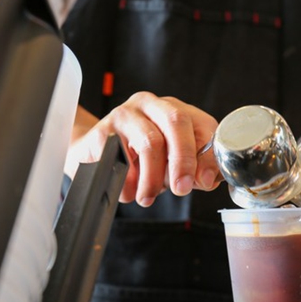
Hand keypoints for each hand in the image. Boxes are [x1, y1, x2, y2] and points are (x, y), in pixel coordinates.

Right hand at [66, 92, 220, 205]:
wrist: (92, 154)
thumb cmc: (135, 157)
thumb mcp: (169, 164)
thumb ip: (193, 170)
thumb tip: (207, 179)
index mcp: (174, 109)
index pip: (202, 124)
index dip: (208, 155)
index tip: (205, 181)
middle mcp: (150, 105)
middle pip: (176, 122)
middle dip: (183, 160)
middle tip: (181, 188)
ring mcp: (125, 115)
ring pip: (150, 142)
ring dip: (152, 178)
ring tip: (148, 197)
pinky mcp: (103, 131)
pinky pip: (121, 158)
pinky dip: (128, 181)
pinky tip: (129, 190)